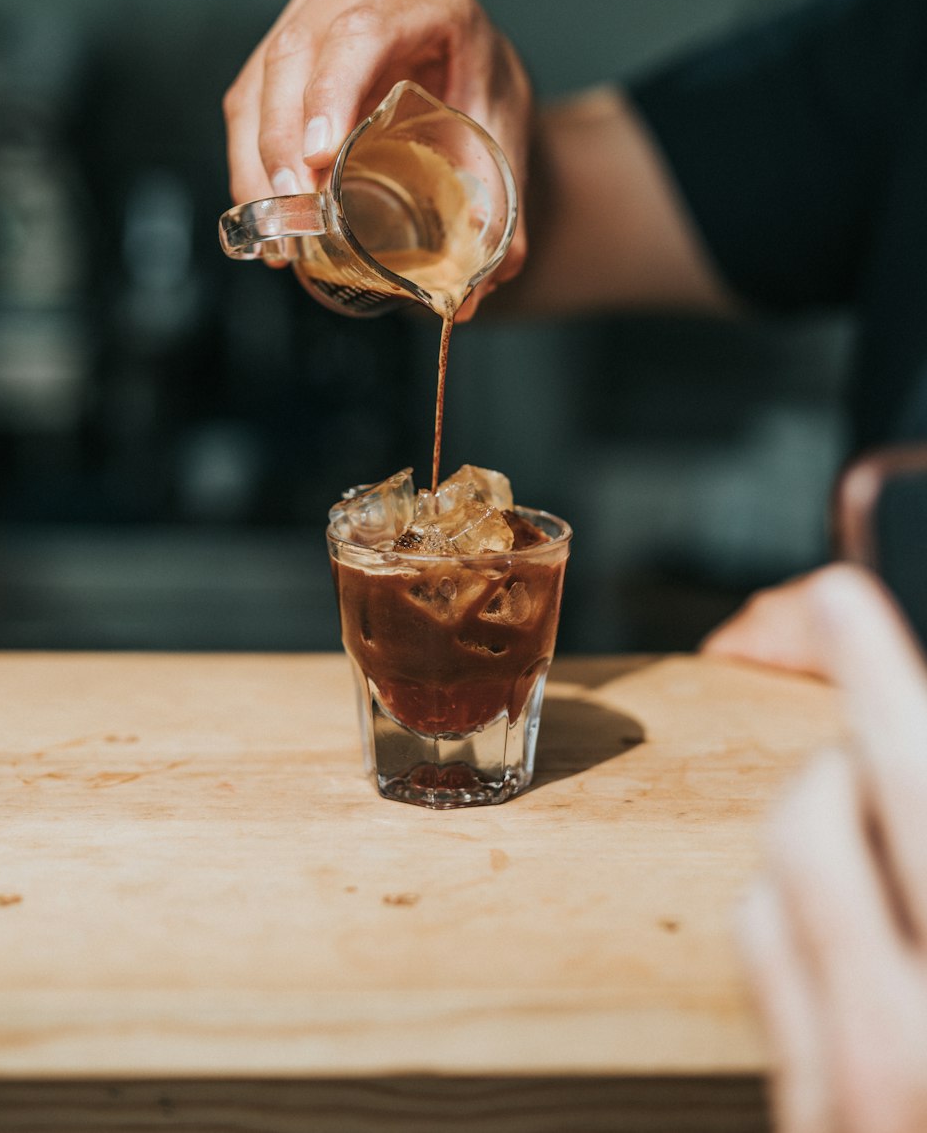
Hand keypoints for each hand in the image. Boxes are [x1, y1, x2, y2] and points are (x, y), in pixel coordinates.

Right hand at [223, 0, 533, 312]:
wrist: (476, 76)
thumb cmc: (487, 97)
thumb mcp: (503, 143)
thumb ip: (499, 218)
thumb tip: (471, 295)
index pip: (365, 30)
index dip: (331, 91)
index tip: (317, 158)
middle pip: (299, 49)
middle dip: (282, 138)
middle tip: (291, 212)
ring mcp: (318, 3)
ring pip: (262, 73)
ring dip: (256, 156)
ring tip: (273, 228)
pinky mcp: (285, 38)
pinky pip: (248, 92)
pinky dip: (247, 154)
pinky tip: (259, 208)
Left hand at [708, 566, 926, 1132]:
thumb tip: (903, 780)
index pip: (922, 782)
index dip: (876, 674)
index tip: (838, 597)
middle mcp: (916, 1037)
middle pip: (822, 811)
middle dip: (845, 737)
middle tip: (865, 683)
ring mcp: (849, 1091)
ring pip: (777, 876)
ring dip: (825, 825)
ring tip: (891, 838)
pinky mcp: (807, 1120)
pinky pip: (765, 961)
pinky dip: (798, 910)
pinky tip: (859, 927)